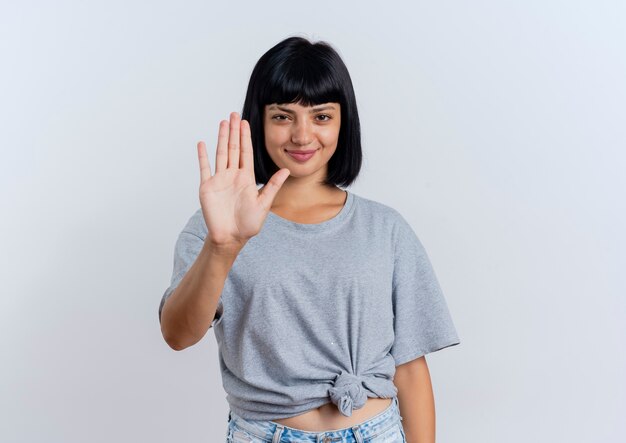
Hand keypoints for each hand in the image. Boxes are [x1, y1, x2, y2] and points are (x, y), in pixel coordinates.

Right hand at [197, 112, 289, 246]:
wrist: (231, 238)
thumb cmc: (248, 224)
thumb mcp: (264, 204)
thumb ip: (273, 186)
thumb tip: (286, 170)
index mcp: (246, 178)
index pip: (246, 153)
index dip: (246, 137)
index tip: (245, 122)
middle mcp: (232, 176)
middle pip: (233, 148)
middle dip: (234, 131)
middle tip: (234, 114)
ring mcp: (219, 180)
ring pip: (220, 154)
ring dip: (221, 138)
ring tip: (223, 122)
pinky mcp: (207, 187)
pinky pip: (204, 168)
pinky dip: (203, 156)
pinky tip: (203, 143)